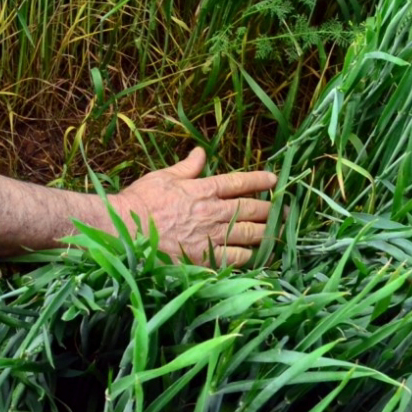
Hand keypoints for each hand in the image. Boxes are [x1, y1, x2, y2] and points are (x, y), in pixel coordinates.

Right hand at [111, 148, 277, 265]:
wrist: (125, 231)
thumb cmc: (141, 201)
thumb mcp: (163, 176)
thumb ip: (187, 167)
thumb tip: (201, 152)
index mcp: (203, 189)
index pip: (239, 182)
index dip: (259, 180)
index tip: (274, 180)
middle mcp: (212, 212)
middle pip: (251, 209)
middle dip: (272, 209)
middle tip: (287, 210)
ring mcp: (211, 237)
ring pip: (250, 234)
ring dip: (267, 233)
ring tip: (278, 233)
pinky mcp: (206, 259)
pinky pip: (237, 258)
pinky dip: (250, 256)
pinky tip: (257, 256)